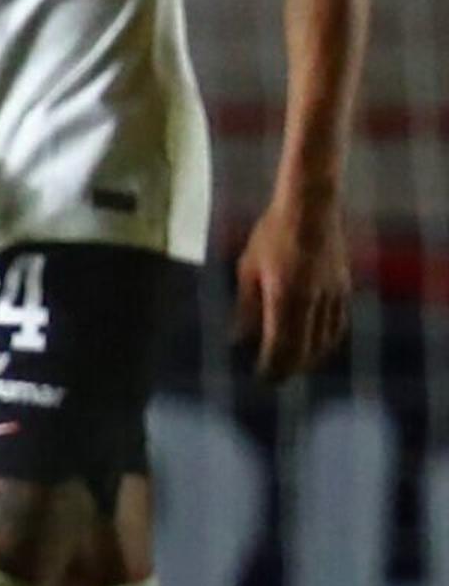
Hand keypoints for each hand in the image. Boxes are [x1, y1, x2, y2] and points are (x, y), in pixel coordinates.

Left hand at [233, 193, 351, 381]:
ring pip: (326, 340)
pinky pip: (337, 324)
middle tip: (273, 378)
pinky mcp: (344, 287)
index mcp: (287, 298)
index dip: (271, 367)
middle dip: (289, 368)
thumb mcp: (249, 270)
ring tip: (292, 364)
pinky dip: (325, 340)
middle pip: (306, 350)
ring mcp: (334, 295)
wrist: (311, 207)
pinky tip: (313, 342)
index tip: (260, 377)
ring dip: (309, 356)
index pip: (281, 347)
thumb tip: (239, 340)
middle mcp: (314, 301)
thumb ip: (247, 308)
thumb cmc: (272, 235)